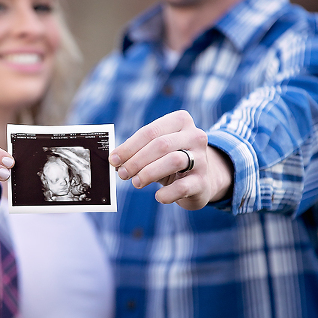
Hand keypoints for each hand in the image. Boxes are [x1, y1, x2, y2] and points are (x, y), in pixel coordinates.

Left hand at [109, 110, 232, 210]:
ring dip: (149, 173)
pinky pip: (183, 187)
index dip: (129, 147)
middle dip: (137, 160)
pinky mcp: (203, 181)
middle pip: (161, 145)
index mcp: (181, 121)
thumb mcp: (156, 150)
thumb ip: (138, 150)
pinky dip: (167, 193)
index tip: (114, 160)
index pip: (151, 131)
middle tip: (122, 174)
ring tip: (136, 182)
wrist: (200, 181)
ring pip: (174, 161)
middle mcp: (195, 136)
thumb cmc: (169, 161)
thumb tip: (115, 160)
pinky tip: (158, 196)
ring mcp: (202, 159)